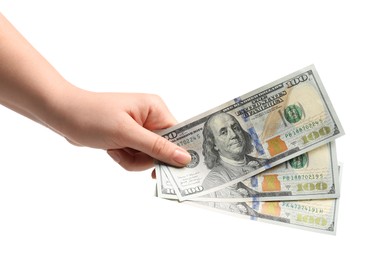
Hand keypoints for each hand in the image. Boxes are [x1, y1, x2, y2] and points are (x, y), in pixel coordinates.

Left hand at [49, 88, 190, 170]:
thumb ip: (157, 147)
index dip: (175, 152)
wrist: (63, 115)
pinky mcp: (130, 138)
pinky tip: (112, 150)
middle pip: (163, 150)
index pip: (178, 134)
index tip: (173, 169)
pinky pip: (137, 157)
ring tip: (115, 149)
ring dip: (132, 159)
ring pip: (148, 157)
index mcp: (155, 108)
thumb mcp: (126, 133)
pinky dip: (125, 158)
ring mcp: (140, 129)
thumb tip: (185, 158)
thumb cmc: (92, 116)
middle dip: (144, 158)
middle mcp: (151, 117)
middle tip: (126, 151)